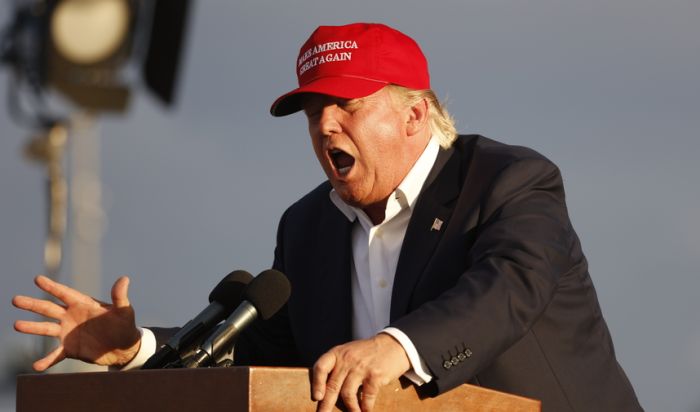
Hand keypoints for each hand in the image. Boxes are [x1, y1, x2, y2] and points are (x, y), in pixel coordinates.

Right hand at [12, 275, 141, 370]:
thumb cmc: (125, 326)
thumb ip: (120, 297)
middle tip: (15, 300)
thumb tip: (124, 279)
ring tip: (17, 325)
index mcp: (84, 305)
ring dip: (32, 327)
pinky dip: (46, 360)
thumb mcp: (125, 311)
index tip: (38, 279)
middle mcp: (72, 317)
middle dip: (32, 304)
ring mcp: (69, 333)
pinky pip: (55, 355)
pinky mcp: (70, 349)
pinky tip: (36, 366)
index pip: (65, 293)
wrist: (124, 348)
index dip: (52, 286)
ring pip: (46, 329)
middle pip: (49, 309)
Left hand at [312, 333, 410, 411]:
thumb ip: (336, 367)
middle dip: (326, 405)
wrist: (392, 345)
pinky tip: (366, 410)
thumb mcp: (348, 352)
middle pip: (333, 386)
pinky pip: (366, 397)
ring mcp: (361, 367)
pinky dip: (365, 407)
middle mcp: (347, 359)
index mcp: (338, 353)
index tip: (316, 397)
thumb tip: (323, 392)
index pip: (321, 367)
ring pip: (348, 394)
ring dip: (350, 409)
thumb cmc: (367, 353)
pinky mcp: (375, 375)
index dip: (316, 383)